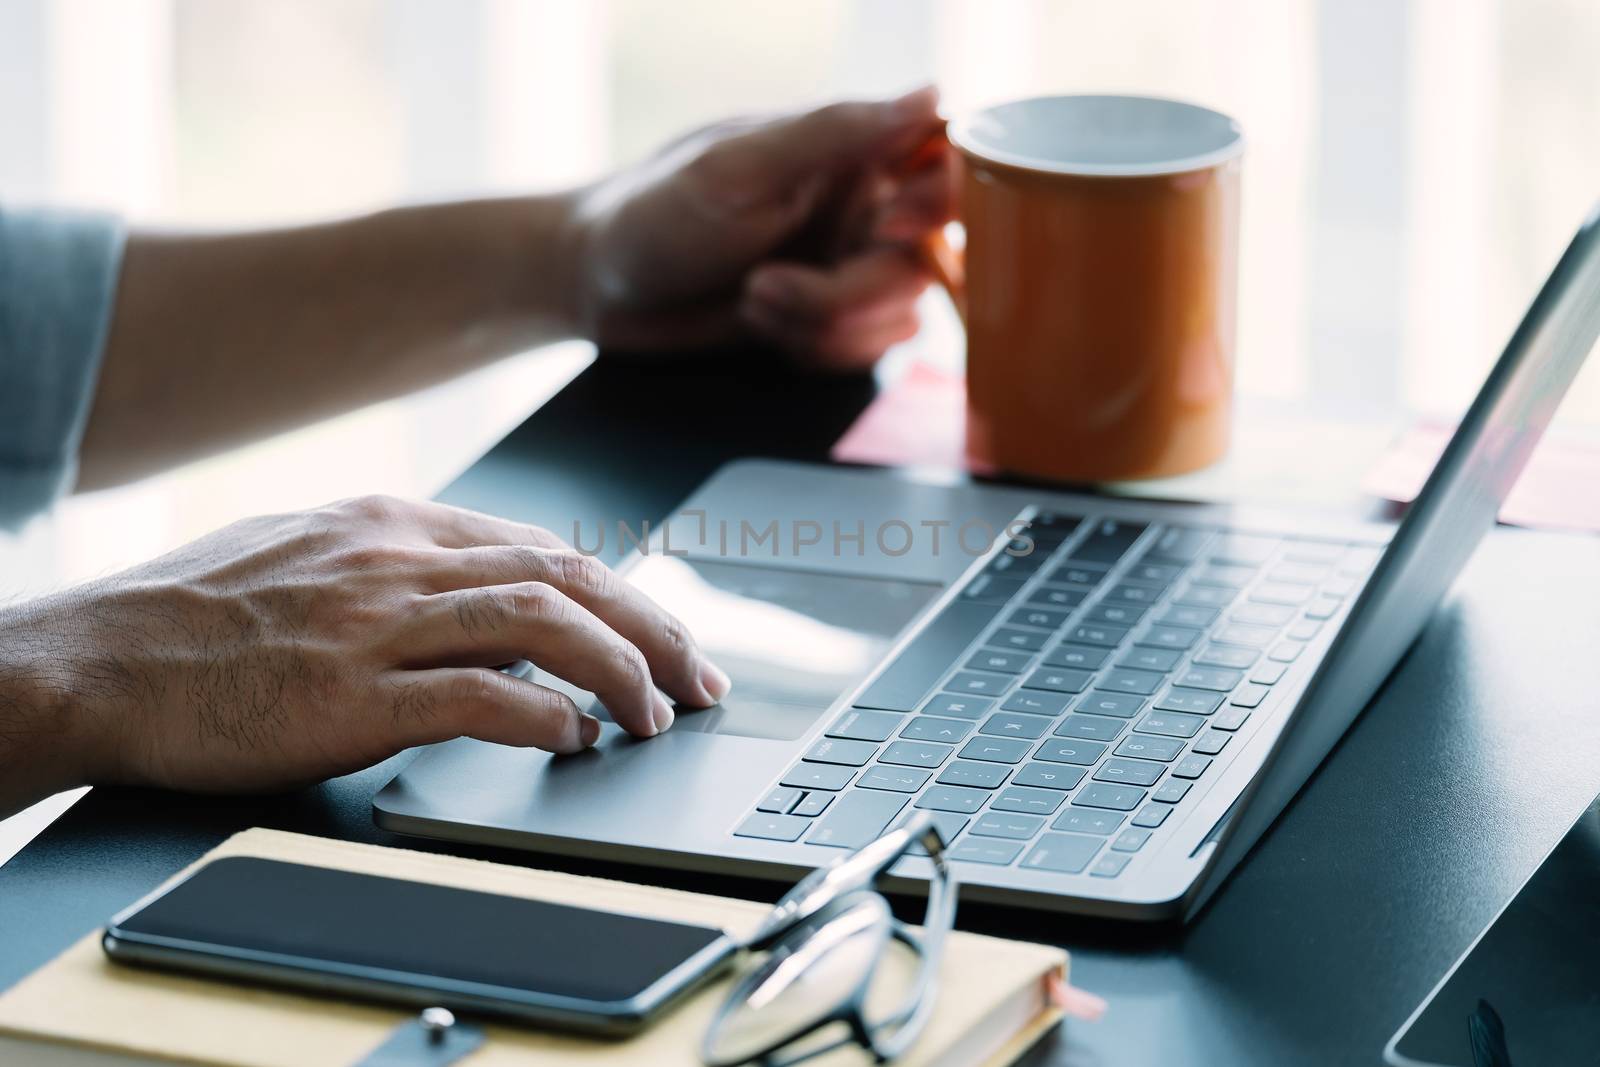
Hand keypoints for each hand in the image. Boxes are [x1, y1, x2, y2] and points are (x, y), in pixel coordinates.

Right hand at [0, 496, 728, 812]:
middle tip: (702, 676)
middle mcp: (396, 558)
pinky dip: (546, 718)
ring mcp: (375, 622)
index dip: (621, 591)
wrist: (90, 658)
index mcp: (390, 522)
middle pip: (568, 575)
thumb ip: (400, 570)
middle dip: (654, 625)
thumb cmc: (192, 617)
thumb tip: (487, 612)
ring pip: (544, 624)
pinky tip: (577, 740)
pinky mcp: (350, 694)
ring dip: (621, 669)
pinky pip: (479, 698)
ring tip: (660, 714)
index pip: (544, 546)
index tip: (662, 631)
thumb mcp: (307, 555)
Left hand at [571, 86, 953, 368]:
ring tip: (753, 299)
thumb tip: (929, 97)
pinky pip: (866, 354)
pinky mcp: (825, 320)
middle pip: (922, 263)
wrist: (594, 287)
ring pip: (898, 318)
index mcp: (845, 151)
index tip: (884, 228)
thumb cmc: (650, 213)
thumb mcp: (738, 168)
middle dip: (846, 293)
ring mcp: (843, 267)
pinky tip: (761, 325)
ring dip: (823, 326)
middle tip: (767, 285)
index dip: (933, 208)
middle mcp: (856, 207)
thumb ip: (836, 133)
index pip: (943, 167)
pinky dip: (816, 350)